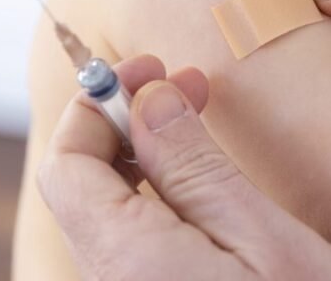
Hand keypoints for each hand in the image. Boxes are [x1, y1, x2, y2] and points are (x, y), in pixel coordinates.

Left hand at [36, 55, 330, 280]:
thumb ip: (193, 168)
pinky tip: (200, 188)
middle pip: (81, 186)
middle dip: (123, 124)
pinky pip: (132, 246)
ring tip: (196, 127)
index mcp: (128, 261)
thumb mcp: (263, 239)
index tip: (150, 70)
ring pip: (107, 214)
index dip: (97, 105)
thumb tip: (147, 98)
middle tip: (182, 87)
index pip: (67, 164)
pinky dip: (156, 200)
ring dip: (143, 159)